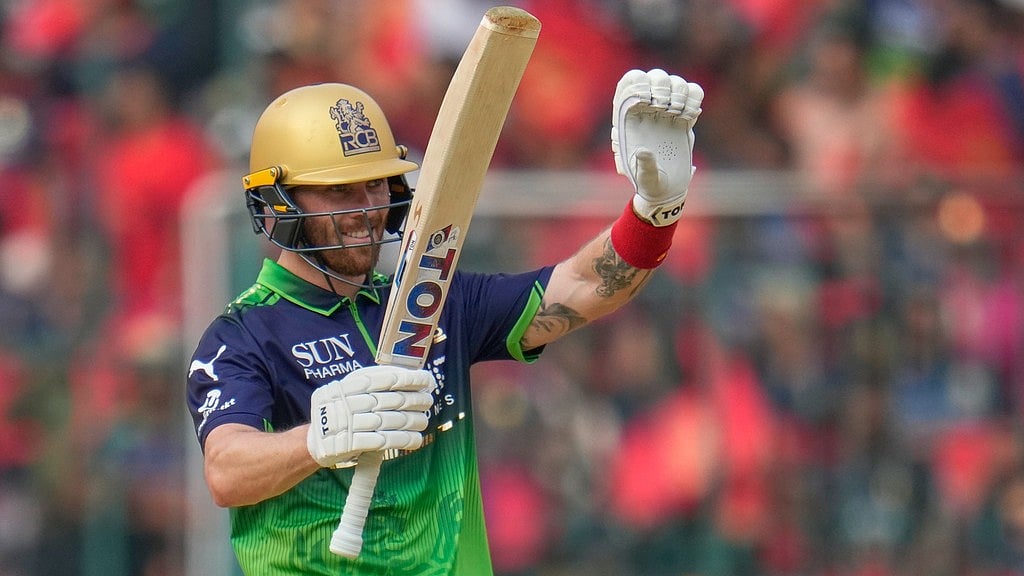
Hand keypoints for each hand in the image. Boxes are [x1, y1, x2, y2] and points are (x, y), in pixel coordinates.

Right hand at [307, 365, 435, 467]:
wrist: (314, 441)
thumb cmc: (338, 411)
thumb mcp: (346, 390)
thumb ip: (369, 383)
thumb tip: (406, 377)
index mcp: (349, 385)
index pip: (385, 378)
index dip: (409, 378)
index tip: (426, 380)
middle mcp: (349, 402)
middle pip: (392, 400)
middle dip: (415, 400)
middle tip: (428, 401)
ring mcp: (350, 423)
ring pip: (391, 421)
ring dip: (413, 421)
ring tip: (424, 421)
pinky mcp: (352, 443)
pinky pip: (384, 441)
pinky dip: (403, 440)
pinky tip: (415, 439)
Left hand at [611, 69, 702, 225]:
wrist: (667, 189)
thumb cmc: (648, 183)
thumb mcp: (643, 177)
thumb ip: (644, 165)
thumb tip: (644, 151)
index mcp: (629, 118)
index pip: (628, 83)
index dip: (637, 82)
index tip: (646, 97)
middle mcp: (647, 110)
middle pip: (654, 76)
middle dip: (661, 84)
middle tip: (664, 106)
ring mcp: (667, 112)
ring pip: (674, 81)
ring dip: (679, 90)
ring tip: (678, 112)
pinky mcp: (685, 117)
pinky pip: (693, 93)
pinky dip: (694, 97)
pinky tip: (691, 114)